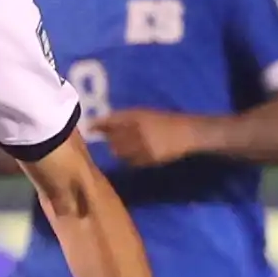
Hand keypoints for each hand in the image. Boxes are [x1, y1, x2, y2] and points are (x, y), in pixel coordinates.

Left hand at [94, 107, 212, 167]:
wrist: (187, 132)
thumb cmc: (165, 120)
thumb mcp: (145, 114)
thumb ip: (124, 120)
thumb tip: (101, 127)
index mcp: (138, 116)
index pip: (112, 120)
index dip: (99, 124)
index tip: (90, 127)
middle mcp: (139, 130)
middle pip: (113, 139)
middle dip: (110, 140)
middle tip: (111, 139)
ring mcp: (144, 146)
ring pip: (120, 152)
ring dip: (118, 150)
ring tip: (127, 146)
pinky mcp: (149, 158)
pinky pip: (131, 161)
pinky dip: (129, 159)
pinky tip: (136, 154)